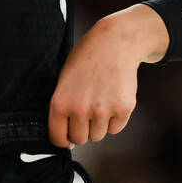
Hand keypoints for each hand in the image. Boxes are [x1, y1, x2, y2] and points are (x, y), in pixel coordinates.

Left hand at [48, 4, 166, 147]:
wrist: (113, 43)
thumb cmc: (86, 60)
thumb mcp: (63, 81)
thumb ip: (62, 108)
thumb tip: (68, 139)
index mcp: (60, 103)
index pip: (58, 139)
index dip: (63, 139)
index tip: (68, 134)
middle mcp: (80, 110)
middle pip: (80, 139)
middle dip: (82, 130)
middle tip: (86, 111)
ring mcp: (102, 111)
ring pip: (98, 135)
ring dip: (99, 124)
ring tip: (99, 101)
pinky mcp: (123, 109)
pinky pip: (115, 128)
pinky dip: (114, 119)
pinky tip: (112, 98)